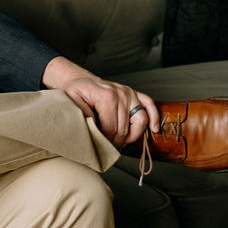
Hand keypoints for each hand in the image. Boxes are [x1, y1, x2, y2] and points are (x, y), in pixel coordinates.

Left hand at [42, 56, 159, 148]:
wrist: (79, 80)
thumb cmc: (75, 92)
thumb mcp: (72, 102)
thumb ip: (83, 115)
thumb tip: (95, 128)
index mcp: (106, 96)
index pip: (112, 128)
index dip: (106, 140)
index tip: (101, 145)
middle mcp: (121, 93)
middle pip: (124, 127)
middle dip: (117, 141)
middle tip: (109, 147)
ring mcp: (129, 93)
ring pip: (140, 120)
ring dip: (133, 135)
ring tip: (123, 142)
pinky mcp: (134, 93)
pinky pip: (149, 105)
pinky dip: (154, 117)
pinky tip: (154, 129)